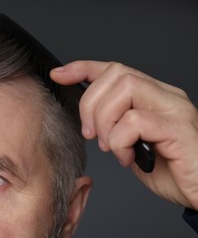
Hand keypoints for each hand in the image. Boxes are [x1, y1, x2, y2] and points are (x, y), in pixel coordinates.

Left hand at [51, 60, 197, 209]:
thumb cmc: (169, 170)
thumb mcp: (131, 142)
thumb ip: (115, 125)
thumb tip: (88, 117)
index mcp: (152, 96)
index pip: (114, 68)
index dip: (82, 68)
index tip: (59, 75)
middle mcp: (165, 95)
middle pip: (116, 74)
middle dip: (91, 104)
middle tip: (91, 133)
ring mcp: (174, 109)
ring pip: (125, 89)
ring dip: (105, 121)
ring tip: (111, 147)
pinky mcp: (178, 129)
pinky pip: (134, 121)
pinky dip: (120, 141)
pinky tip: (127, 157)